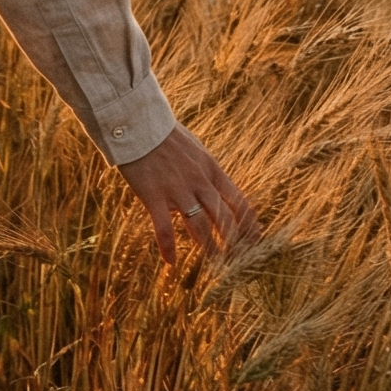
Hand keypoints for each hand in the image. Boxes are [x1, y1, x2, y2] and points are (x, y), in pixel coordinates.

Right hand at [118, 123, 259, 263]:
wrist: (137, 125)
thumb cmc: (164, 135)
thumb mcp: (195, 148)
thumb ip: (205, 168)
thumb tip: (213, 184)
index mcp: (211, 170)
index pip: (238, 201)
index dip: (248, 223)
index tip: (253, 239)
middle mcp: (199, 182)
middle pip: (223, 218)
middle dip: (233, 241)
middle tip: (237, 259)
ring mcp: (177, 190)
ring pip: (200, 226)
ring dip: (210, 249)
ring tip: (217, 265)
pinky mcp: (154, 196)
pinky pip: (163, 228)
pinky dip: (168, 247)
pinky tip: (170, 261)